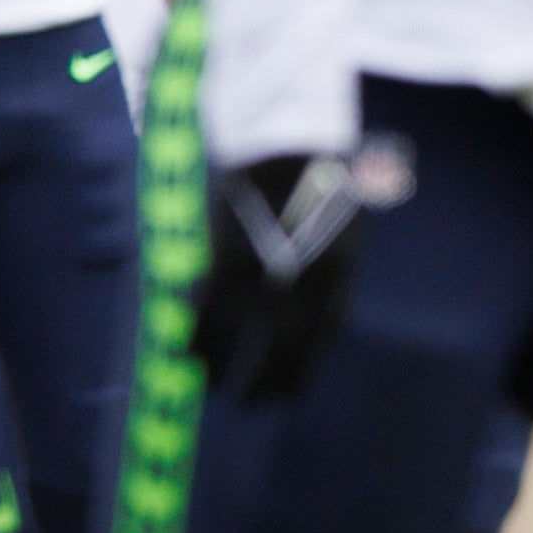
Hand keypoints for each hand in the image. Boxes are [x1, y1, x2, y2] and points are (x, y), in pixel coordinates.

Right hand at [194, 153, 369, 399]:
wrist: (286, 126)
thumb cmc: (320, 163)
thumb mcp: (345, 213)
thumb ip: (330, 256)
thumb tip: (315, 292)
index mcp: (339, 268)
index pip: (323, 335)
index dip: (303, 368)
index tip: (288, 394)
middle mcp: (303, 279)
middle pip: (283, 347)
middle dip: (265, 380)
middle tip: (250, 406)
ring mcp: (261, 270)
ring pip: (238, 335)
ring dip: (223, 367)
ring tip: (213, 387)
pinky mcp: (223, 256)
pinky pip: (205, 309)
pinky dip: (196, 335)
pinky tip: (187, 354)